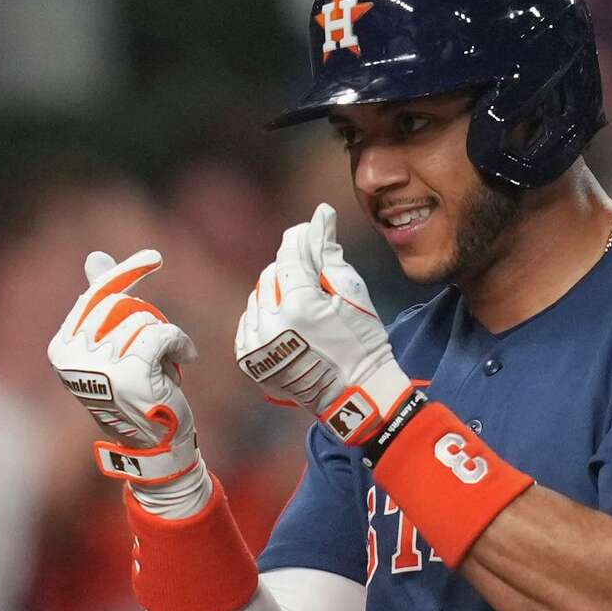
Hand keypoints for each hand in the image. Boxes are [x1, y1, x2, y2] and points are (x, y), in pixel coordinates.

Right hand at [47, 249, 211, 517]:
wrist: (155, 442)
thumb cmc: (137, 391)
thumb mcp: (117, 345)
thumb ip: (104, 302)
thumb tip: (94, 255)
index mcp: (61, 347)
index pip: (93, 296)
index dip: (124, 273)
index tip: (154, 257)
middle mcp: (72, 355)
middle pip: (120, 305)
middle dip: (149, 318)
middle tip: (163, 341)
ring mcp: (98, 364)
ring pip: (144, 321)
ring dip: (165, 338)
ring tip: (166, 364)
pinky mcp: (129, 371)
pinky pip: (162, 334)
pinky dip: (180, 342)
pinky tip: (187, 357)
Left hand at [235, 203, 411, 445]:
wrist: (356, 395)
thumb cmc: (363, 343)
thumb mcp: (352, 295)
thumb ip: (329, 254)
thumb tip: (321, 216)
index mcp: (300, 305)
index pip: (290, 255)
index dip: (300, 239)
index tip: (309, 229)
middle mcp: (272, 324)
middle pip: (271, 274)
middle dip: (291, 270)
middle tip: (314, 279)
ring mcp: (257, 344)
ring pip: (257, 297)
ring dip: (276, 293)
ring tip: (302, 306)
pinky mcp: (249, 359)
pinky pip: (248, 322)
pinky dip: (264, 316)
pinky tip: (286, 322)